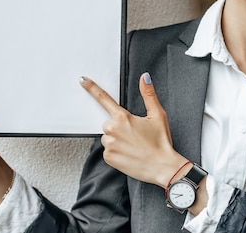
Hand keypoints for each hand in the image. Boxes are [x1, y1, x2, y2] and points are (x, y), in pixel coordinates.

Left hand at [80, 73, 187, 187]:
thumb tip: (145, 78)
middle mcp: (112, 130)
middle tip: (135, 135)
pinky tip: (129, 154)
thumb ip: (148, 94)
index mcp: (123, 117)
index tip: (83, 80)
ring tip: (133, 146)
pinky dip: (116, 151)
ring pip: (108, 137)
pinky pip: (108, 150)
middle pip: (109, 123)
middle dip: (119, 127)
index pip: (104, 98)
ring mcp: (109, 144)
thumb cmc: (161, 142)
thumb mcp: (158, 115)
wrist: (162, 167)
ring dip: (117, 140)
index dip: (92, 88)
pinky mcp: (108, 157)